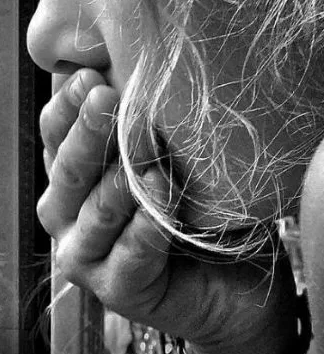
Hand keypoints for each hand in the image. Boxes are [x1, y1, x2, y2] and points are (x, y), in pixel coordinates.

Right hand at [37, 69, 297, 353]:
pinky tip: (163, 203)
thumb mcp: (172, 150)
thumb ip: (146, 119)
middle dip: (88, 132)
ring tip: (147, 158)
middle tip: (106, 98)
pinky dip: (146, 229)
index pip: (55, 133)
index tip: (90, 75)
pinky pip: (129, 256)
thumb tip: (134, 62)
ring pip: (95, 213)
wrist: (237, 280)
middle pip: (68, 170)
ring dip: (120, 183)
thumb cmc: (198, 204)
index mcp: (74, 173)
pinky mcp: (118, 292)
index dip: (67, 104)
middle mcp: (69, 215)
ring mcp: (88, 257)